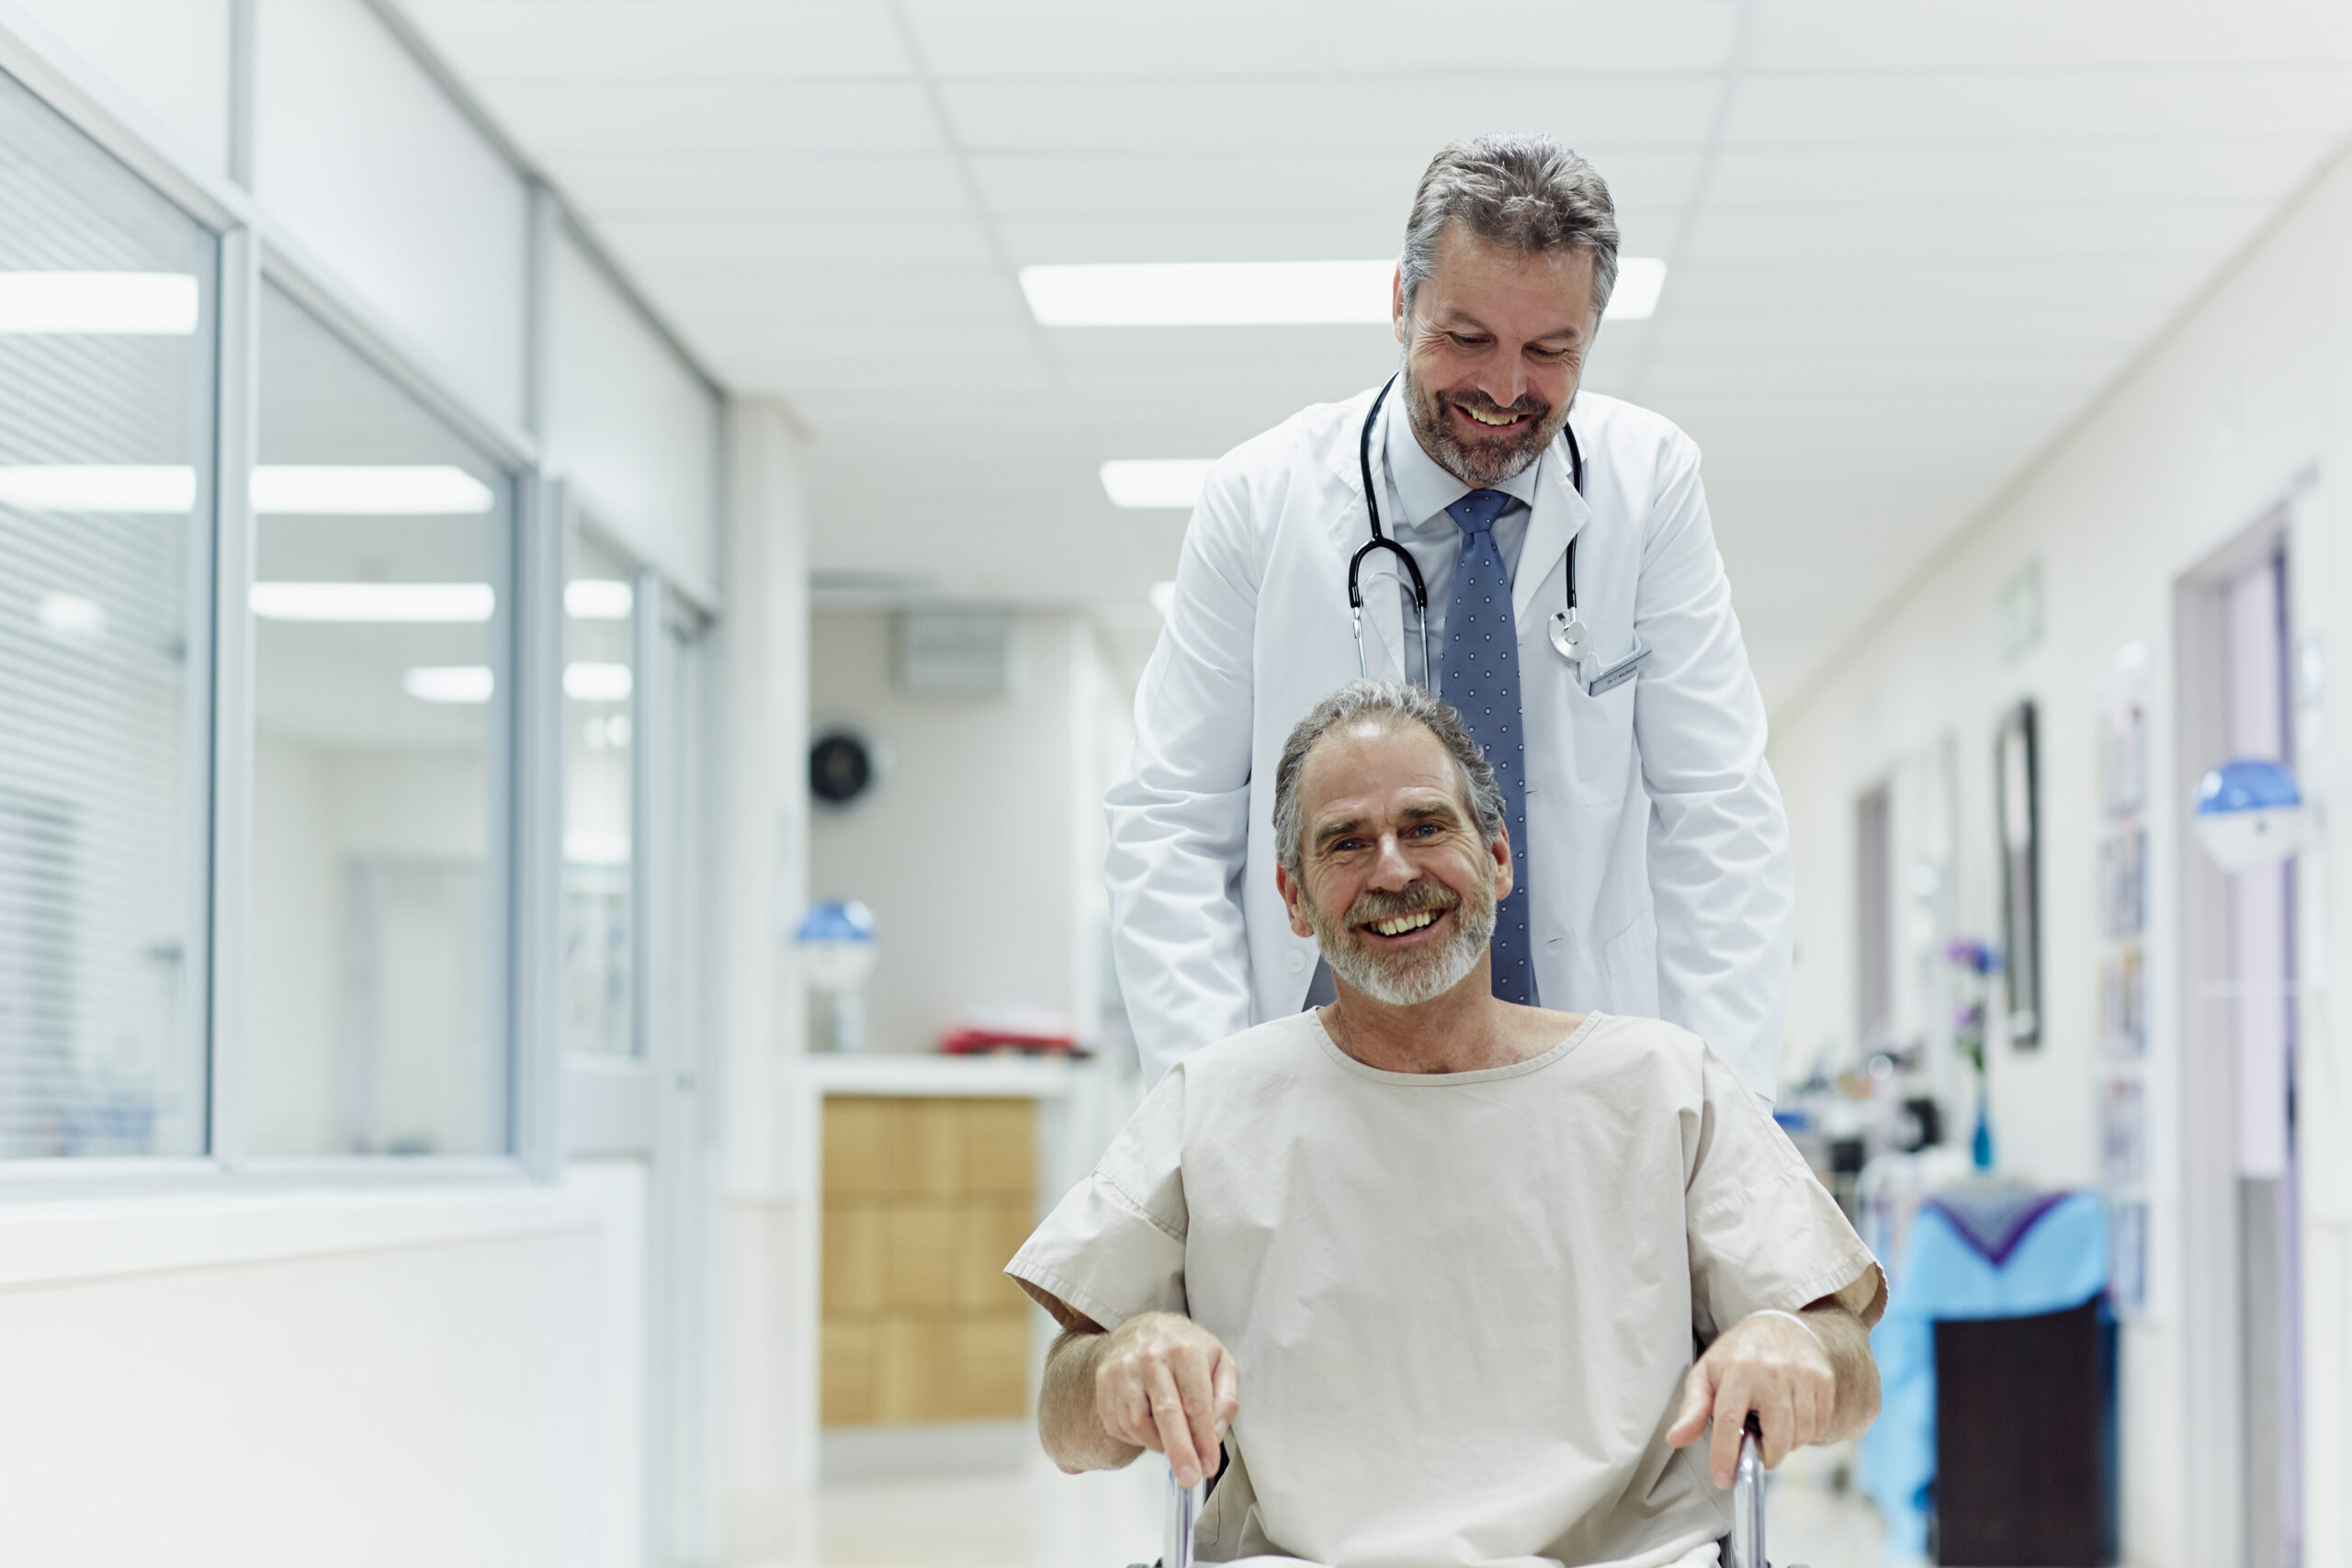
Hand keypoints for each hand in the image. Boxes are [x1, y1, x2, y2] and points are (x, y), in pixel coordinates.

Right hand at [1093, 1311, 1239, 1489]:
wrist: (1145, 1329)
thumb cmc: (1187, 1350)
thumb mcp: (1220, 1363)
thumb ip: (1226, 1398)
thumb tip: (1215, 1434)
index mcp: (1185, 1350)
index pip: (1196, 1404)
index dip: (1204, 1440)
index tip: (1209, 1466)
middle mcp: (1151, 1355)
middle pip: (1165, 1413)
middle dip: (1180, 1451)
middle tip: (1189, 1478)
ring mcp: (1124, 1368)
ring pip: (1137, 1423)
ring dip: (1157, 1443)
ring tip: (1172, 1440)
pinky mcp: (1105, 1380)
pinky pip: (1118, 1423)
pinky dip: (1136, 1437)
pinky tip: (1151, 1428)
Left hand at [1665, 1311, 1836, 1487]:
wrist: (1780, 1326)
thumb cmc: (1737, 1355)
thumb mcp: (1706, 1374)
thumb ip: (1693, 1409)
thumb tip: (1675, 1439)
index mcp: (1738, 1371)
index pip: (1730, 1422)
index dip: (1725, 1456)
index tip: (1723, 1479)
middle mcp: (1772, 1372)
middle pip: (1777, 1438)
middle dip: (1766, 1455)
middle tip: (1756, 1446)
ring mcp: (1802, 1376)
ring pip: (1800, 1436)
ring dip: (1785, 1443)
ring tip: (1771, 1424)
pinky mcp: (1823, 1381)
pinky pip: (1818, 1426)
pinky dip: (1804, 1432)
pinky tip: (1791, 1416)